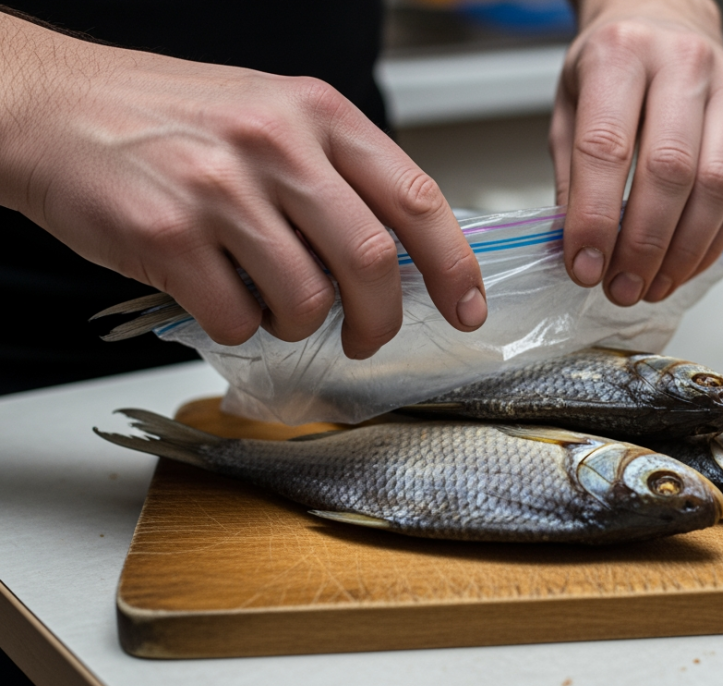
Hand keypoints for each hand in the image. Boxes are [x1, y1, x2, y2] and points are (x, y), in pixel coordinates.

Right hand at [0, 12, 486, 359]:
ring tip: (277, 307)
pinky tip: (223, 299)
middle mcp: (276, 144)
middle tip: (371, 336)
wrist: (50, 106)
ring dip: (303, 324)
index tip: (467, 307)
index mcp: (317, 112)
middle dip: (383, 317)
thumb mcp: (271, 117)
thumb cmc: (166, 118)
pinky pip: (236, 317)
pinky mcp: (167, 236)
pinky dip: (241, 327)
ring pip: (307, 297)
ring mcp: (220, 189)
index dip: (453, 263)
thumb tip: (403, 256)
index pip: (415, 196)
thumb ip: (337, 175)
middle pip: (371, 259)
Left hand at [551, 0, 722, 304]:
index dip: (595, 217)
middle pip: (670, 170)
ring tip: (652, 285)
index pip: (606, 146)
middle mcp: (682, 64)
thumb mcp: (569, 107)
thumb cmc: (614, 66)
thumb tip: (579, 252)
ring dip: (683, 252)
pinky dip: (713, 241)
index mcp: (621, 54)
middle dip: (644, 244)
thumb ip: (571, 177)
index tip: (584, 266)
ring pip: (716, 188)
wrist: (665, 20)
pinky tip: (684, 265)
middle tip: (621, 287)